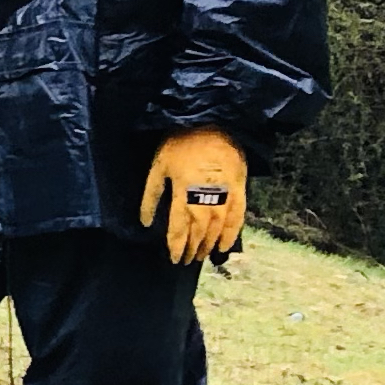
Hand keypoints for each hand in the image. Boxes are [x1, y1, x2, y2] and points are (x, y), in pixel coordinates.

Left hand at [142, 127, 248, 265]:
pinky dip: (230, 235)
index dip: (176, 247)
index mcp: (182, 194)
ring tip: (201, 256)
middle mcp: (205, 200)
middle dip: (191, 249)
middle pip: (198, 233)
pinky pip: (237, 219)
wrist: (212, 124)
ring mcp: (225, 197)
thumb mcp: (158, 166)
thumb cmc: (181, 144)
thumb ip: (151, 196)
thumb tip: (144, 222)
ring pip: (216, 230)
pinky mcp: (240, 191)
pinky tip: (224, 247)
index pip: (178, 230)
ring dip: (208, 246)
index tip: (173, 259)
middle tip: (186, 260)